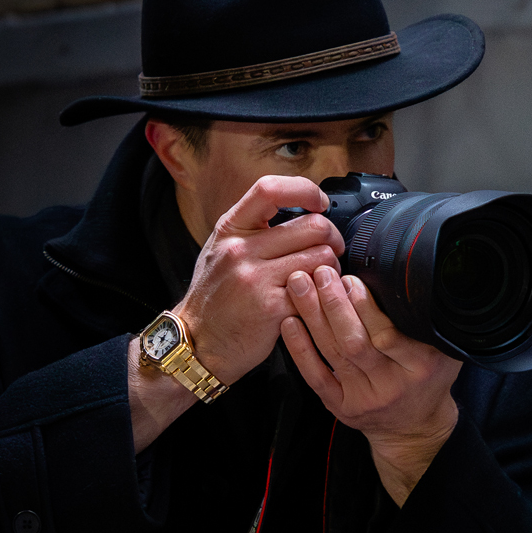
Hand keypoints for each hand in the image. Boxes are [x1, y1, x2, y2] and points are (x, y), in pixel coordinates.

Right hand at [175, 176, 343, 384]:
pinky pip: (316, 290)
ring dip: (331, 268)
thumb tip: (301, 210)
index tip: (320, 203)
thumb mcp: (222, 250)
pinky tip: (314, 299)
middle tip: (332, 249)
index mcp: (230, 228)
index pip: (271, 189)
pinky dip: (323, 294)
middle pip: (312, 226)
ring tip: (322, 277)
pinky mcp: (272, 307)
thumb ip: (254, 229)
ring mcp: (256, 279)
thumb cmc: (215, 297)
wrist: (199, 342)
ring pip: (321, 258)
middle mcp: (241, 250)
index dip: (305, 190)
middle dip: (332, 237)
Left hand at [281, 267, 462, 505]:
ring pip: (333, 352)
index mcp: (420, 366)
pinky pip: (315, 376)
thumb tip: (412, 277)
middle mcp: (390, 384)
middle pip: (354, 342)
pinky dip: (300, 349)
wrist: (414, 428)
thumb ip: (429, 320)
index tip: (351, 279)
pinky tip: (290, 323)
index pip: (387, 334)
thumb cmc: (428, 378)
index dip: (365, 307)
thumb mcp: (444, 349)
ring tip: (299, 284)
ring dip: (313, 315)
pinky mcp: (341, 406)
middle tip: (320, 273)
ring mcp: (363, 398)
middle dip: (333, 304)